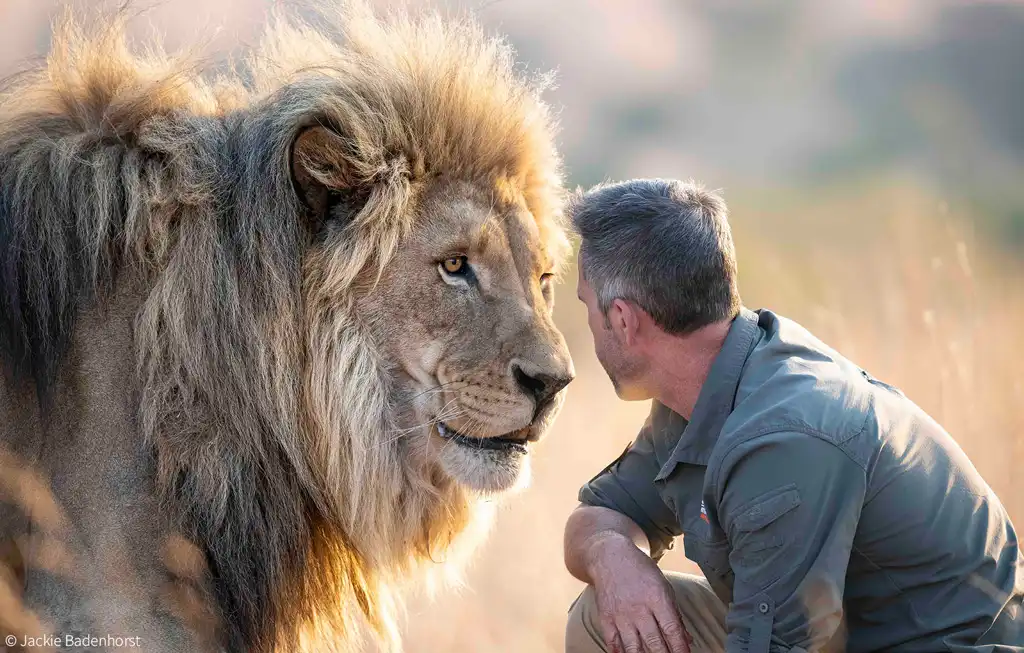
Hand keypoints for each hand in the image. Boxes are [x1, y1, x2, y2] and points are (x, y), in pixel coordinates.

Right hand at [586, 534, 692, 652]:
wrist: (610, 558)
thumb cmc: (640, 570)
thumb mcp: (663, 586)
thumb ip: (674, 614)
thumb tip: (686, 638)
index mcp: (657, 598)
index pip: (672, 630)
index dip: (680, 648)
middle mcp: (638, 608)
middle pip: (654, 642)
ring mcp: (620, 615)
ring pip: (634, 648)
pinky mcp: (606, 618)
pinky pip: (613, 642)